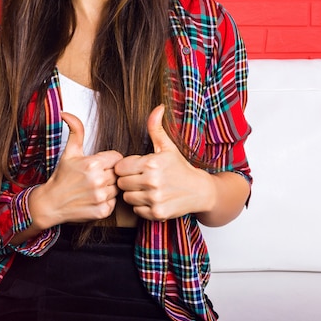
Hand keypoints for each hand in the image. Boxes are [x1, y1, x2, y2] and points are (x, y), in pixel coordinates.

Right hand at [31, 112, 122, 227]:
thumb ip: (75, 130)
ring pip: (117, 188)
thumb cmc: (62, 176)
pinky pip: (114, 203)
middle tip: (95, 177)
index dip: (109, 161)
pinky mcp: (102, 211)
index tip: (99, 165)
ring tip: (94, 188)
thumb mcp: (69, 151)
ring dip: (109, 188)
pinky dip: (106, 201)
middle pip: (118, 173)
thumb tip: (66, 113)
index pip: (117, 158)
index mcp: (93, 163)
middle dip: (109, 174)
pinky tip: (94, 198)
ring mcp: (100, 197)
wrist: (50, 204)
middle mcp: (98, 180)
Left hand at [114, 105, 213, 221]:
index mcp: (151, 163)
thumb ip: (156, 128)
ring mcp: (155, 199)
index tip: (137, 167)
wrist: (200, 191)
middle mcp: (152, 182)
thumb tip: (157, 107)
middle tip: (141, 178)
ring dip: (134, 194)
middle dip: (128, 180)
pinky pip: (136, 211)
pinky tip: (152, 199)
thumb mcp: (168, 147)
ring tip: (147, 188)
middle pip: (121, 183)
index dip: (127, 167)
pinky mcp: (157, 213)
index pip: (120, 167)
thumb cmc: (180, 167)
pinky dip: (142, 206)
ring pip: (127, 198)